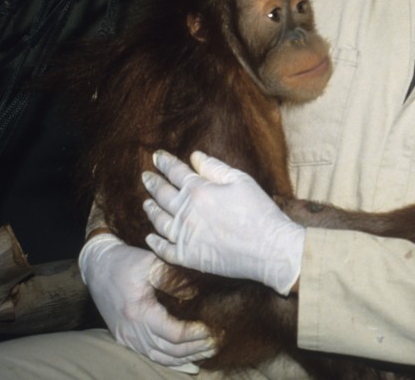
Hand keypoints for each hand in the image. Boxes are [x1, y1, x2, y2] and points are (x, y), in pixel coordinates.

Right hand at [79, 232, 215, 369]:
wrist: (98, 266)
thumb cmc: (126, 262)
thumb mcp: (151, 262)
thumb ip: (173, 277)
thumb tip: (194, 294)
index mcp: (139, 312)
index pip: (173, 334)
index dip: (195, 334)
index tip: (213, 329)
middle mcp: (131, 330)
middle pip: (169, 350)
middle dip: (195, 349)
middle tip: (215, 342)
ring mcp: (126, 336)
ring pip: (159, 356)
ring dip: (184, 358)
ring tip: (205, 352)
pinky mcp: (124, 337)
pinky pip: (148, 354)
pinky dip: (168, 360)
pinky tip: (185, 360)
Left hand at [141, 150, 304, 295]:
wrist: (269, 248)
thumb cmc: (260, 212)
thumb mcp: (241, 181)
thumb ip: (215, 168)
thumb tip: (194, 156)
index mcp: (199, 190)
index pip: (175, 172)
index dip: (164, 163)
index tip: (156, 157)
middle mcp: (186, 212)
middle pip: (162, 195)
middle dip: (153, 183)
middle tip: (145, 177)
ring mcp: (184, 236)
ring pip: (159, 221)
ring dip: (151, 210)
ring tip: (147, 203)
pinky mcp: (188, 257)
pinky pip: (164, 249)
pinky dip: (155, 242)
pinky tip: (150, 237)